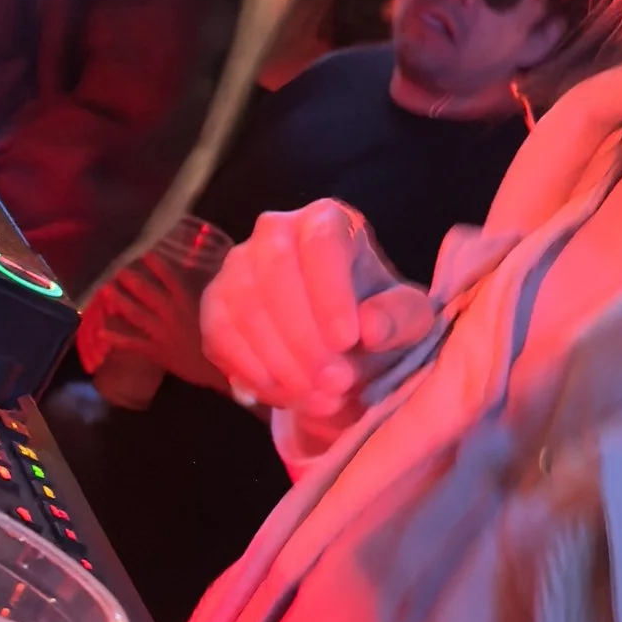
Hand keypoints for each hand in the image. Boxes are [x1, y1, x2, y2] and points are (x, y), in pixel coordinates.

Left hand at [77, 247, 219, 390]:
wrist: (217, 369)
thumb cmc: (218, 337)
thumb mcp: (211, 310)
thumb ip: (199, 294)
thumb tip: (193, 275)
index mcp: (187, 300)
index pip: (169, 276)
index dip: (154, 264)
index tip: (142, 254)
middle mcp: (171, 312)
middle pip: (146, 291)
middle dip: (129, 279)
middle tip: (116, 270)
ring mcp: (161, 332)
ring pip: (135, 314)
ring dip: (119, 301)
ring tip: (106, 290)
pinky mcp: (155, 351)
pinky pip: (131, 343)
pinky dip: (116, 338)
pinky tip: (101, 332)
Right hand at [200, 201, 437, 460]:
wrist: (342, 341)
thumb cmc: (376, 316)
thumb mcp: (407, 319)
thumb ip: (399, 319)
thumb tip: (371, 328)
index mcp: (327, 221)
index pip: (321, 241)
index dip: (329, 292)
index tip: (346, 341)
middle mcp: (275, 232)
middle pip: (274, 270)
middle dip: (303, 336)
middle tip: (335, 384)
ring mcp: (237, 266)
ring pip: (243, 306)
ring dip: (281, 362)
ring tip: (320, 400)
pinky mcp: (214, 304)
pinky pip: (220, 335)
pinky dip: (254, 372)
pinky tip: (288, 396)